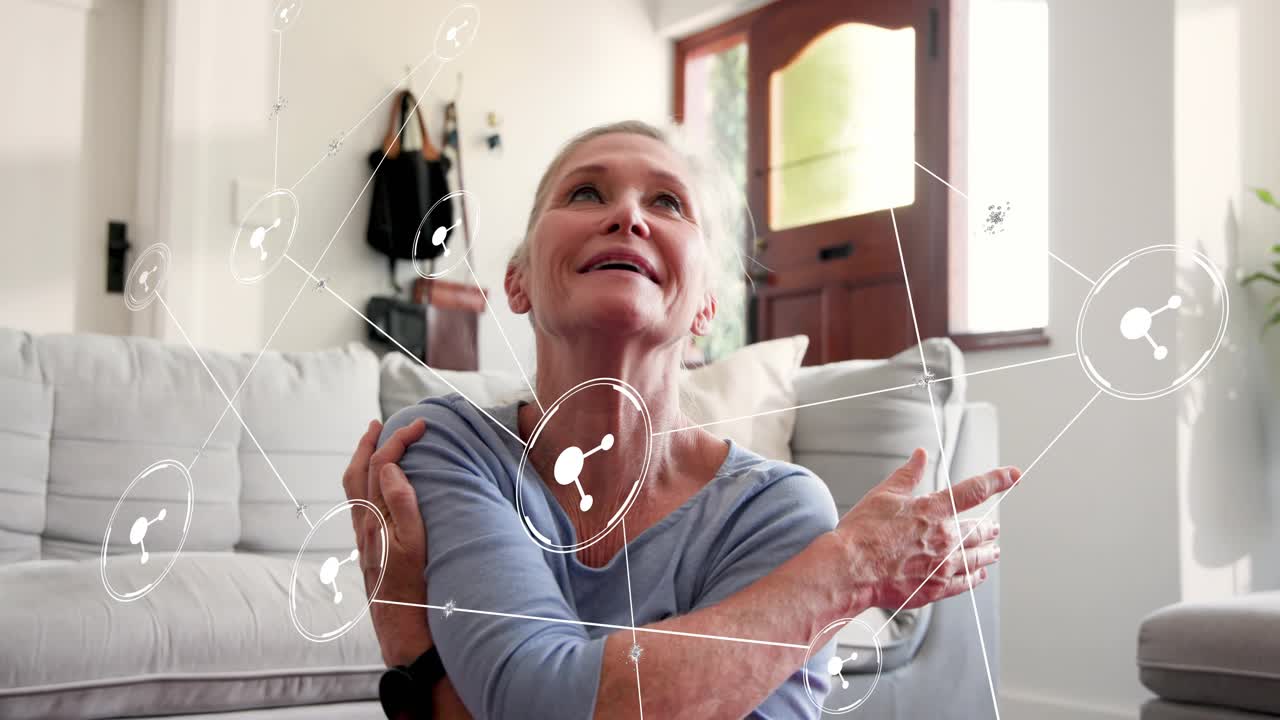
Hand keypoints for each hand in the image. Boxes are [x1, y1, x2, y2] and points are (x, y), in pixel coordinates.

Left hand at [342, 418, 431, 666]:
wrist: (404, 634)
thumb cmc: (414, 594)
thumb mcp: (414, 547)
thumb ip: (402, 505)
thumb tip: (390, 469)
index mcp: (374, 521)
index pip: (381, 467)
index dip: (398, 440)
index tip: (421, 424)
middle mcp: (365, 528)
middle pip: (357, 475)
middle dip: (367, 445)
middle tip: (379, 424)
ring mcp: (366, 541)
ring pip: (355, 490)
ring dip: (363, 463)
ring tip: (374, 447)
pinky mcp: (371, 552)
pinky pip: (362, 506)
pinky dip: (368, 485)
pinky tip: (381, 490)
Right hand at [835, 448, 1016, 610]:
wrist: (850, 570)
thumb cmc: (862, 533)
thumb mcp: (883, 495)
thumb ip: (908, 475)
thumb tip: (920, 455)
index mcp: (932, 510)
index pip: (975, 490)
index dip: (998, 480)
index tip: (1014, 475)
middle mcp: (944, 538)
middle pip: (979, 530)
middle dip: (989, 528)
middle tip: (994, 528)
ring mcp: (942, 565)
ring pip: (977, 557)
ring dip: (988, 552)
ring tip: (993, 552)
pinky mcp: (936, 588)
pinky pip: (966, 582)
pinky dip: (975, 576)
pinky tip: (978, 574)